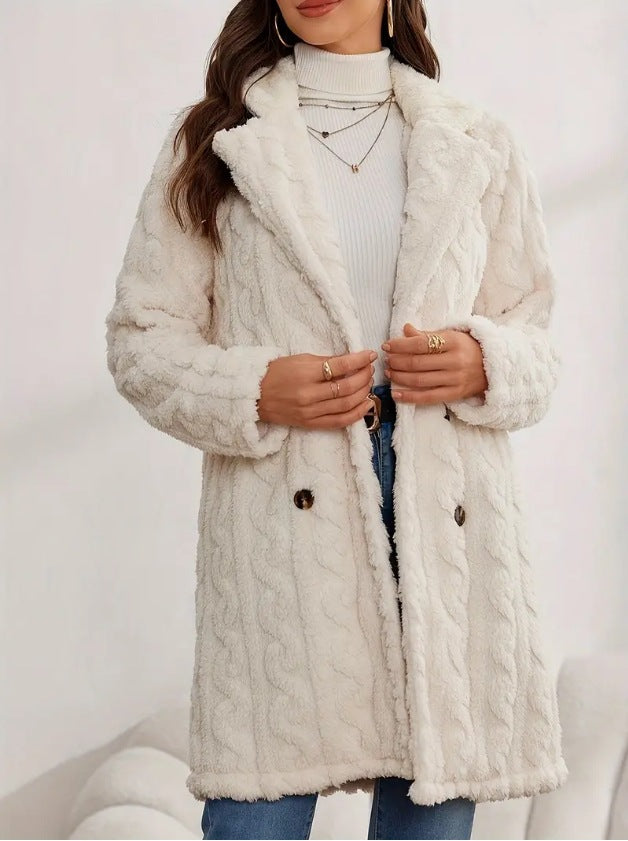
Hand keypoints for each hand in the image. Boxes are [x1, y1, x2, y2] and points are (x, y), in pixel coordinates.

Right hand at [257, 349, 377, 429]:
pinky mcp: (311, 424)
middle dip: (364, 376)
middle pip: (346, 387)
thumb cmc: (276, 373)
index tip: (370, 355)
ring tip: (368, 384)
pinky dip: (357, 414)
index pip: (340, 366)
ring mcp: (310, 412)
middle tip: (369, 369)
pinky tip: (367, 404)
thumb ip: (326, 361)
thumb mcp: (299, 359)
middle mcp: (309, 395)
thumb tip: (351, 360)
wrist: (254, 396)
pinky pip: (339, 422)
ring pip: (346, 404)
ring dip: (363, 393)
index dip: (359, 360)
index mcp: (305, 373)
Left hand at [382, 323, 487, 405]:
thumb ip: (427, 335)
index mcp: (453, 341)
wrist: (493, 367)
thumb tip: (405, 329)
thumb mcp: (451, 336)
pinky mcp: (454, 394)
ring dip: (399, 377)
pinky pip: (428, 397)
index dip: (400, 345)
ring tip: (389, 373)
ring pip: (420, 380)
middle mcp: (455, 361)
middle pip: (417, 363)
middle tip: (386, 360)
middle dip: (397, 362)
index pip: (420, 343)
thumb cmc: (467, 348)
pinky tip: (396, 395)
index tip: (387, 346)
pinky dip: (409, 397)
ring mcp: (455, 379)